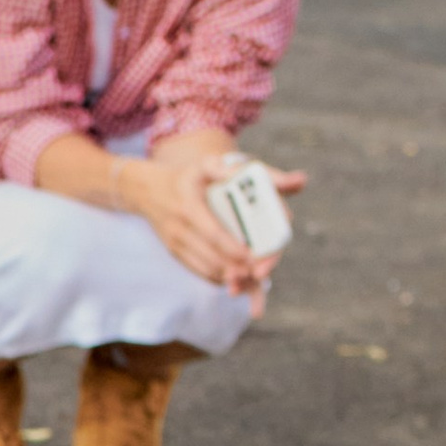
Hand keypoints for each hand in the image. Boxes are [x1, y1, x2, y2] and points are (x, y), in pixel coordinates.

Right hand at [127, 134, 305, 305]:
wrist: (146, 190)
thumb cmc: (189, 175)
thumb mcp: (211, 165)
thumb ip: (251, 171)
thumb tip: (299, 180)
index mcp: (189, 206)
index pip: (214, 233)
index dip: (233, 248)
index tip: (252, 256)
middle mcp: (179, 227)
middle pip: (213, 256)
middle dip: (238, 268)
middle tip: (260, 274)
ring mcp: (175, 243)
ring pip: (207, 268)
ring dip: (230, 277)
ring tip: (252, 280)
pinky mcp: (175, 253)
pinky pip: (199, 271)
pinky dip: (219, 278)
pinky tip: (236, 279)